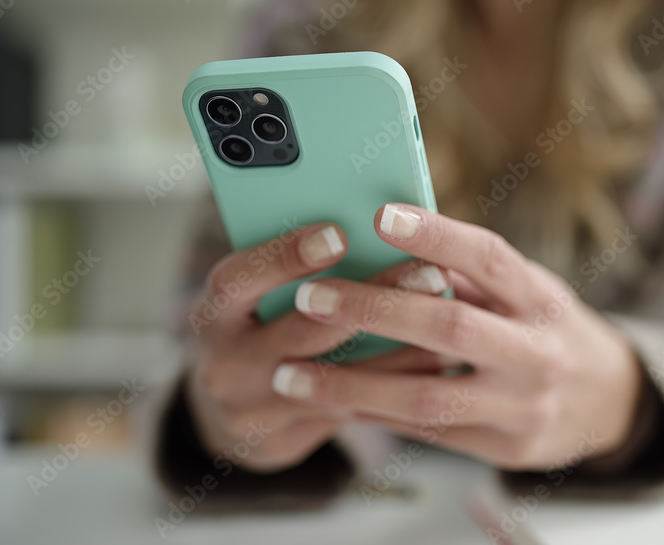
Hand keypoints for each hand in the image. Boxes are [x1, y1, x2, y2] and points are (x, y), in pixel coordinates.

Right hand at [185, 223, 449, 472]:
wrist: (233, 411)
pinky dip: (397, 384)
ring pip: (337, 379)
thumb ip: (296, 267)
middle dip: (371, 300)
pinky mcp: (284, 441)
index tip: (339, 232)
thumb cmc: (259, 326)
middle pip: (301, 332)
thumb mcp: (256, 294)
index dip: (284, 257)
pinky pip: (352, 411)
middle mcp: (225, 364)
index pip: (237, 280)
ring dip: (399, 347)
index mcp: (213, 313)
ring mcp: (252, 410)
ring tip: (451, 316)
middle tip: (430, 272)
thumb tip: (378, 222)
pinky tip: (440, 363)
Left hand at [272, 204, 643, 471]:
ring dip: (353, 384)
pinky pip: (429, 431)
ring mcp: (523, 406)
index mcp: (541, 299)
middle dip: (375, 311)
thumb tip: (391, 239)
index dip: (437, 236)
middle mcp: (537, 352)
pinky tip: (331, 401)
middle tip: (310, 296)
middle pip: (450, 328)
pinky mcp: (506, 448)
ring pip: (428, 396)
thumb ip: (468, 275)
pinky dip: (376, 413)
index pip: (490, 259)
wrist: (607, 401)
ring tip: (292, 374)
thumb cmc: (547, 328)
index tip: (380, 216)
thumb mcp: (526, 291)